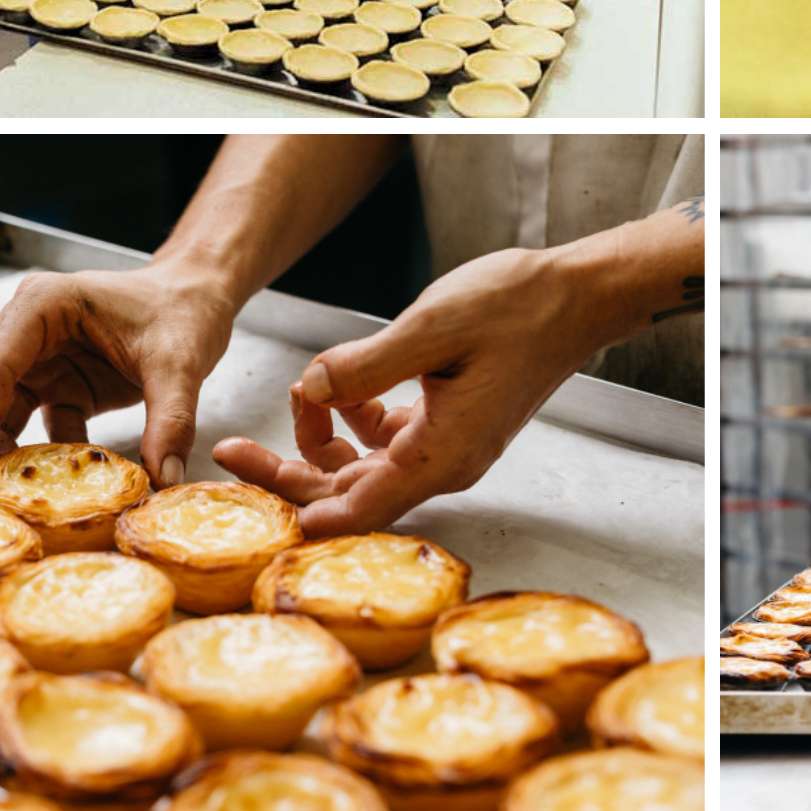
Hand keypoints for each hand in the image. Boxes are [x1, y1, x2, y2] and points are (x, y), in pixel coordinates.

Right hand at [0, 260, 241, 489]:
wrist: (201, 298)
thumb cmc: (184, 309)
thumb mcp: (181, 362)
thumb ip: (171, 420)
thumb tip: (163, 479)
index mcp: (43, 305)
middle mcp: (28, 329)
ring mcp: (39, 358)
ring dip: (0, 456)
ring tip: (5, 503)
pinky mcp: (58, 384)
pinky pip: (36, 427)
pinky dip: (38, 458)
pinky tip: (49, 490)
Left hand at [213, 244, 612, 535]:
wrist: (577, 297)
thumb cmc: (519, 309)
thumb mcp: (433, 328)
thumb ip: (364, 365)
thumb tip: (309, 389)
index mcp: (442, 454)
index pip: (360, 509)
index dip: (302, 513)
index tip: (252, 508)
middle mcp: (444, 463)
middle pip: (350, 493)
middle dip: (288, 473)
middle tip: (233, 451)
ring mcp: (448, 447)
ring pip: (365, 468)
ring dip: (320, 441)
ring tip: (294, 398)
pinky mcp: (450, 426)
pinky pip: (387, 442)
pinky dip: (355, 419)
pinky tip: (340, 386)